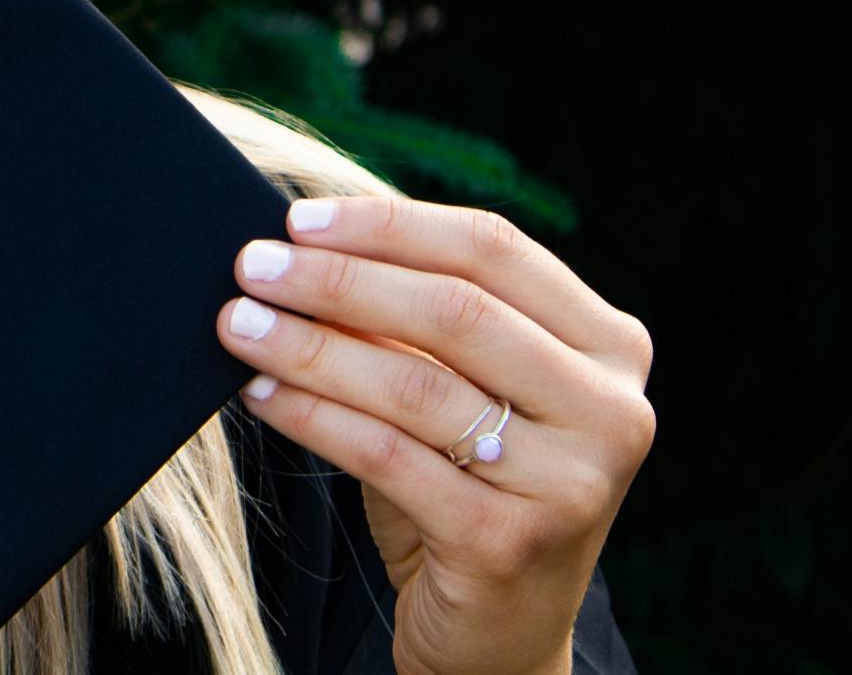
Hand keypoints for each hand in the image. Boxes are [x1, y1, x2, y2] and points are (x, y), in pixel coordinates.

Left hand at [215, 194, 654, 674]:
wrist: (498, 632)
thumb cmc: (470, 483)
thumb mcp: (462, 388)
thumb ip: (413, 319)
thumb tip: (303, 244)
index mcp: (610, 347)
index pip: (493, 251)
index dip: (389, 226)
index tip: (299, 218)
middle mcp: (612, 410)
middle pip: (454, 311)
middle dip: (338, 280)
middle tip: (253, 266)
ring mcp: (570, 483)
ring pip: (415, 384)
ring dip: (309, 345)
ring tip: (239, 324)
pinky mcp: (508, 542)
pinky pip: (386, 456)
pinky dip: (312, 416)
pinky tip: (261, 393)